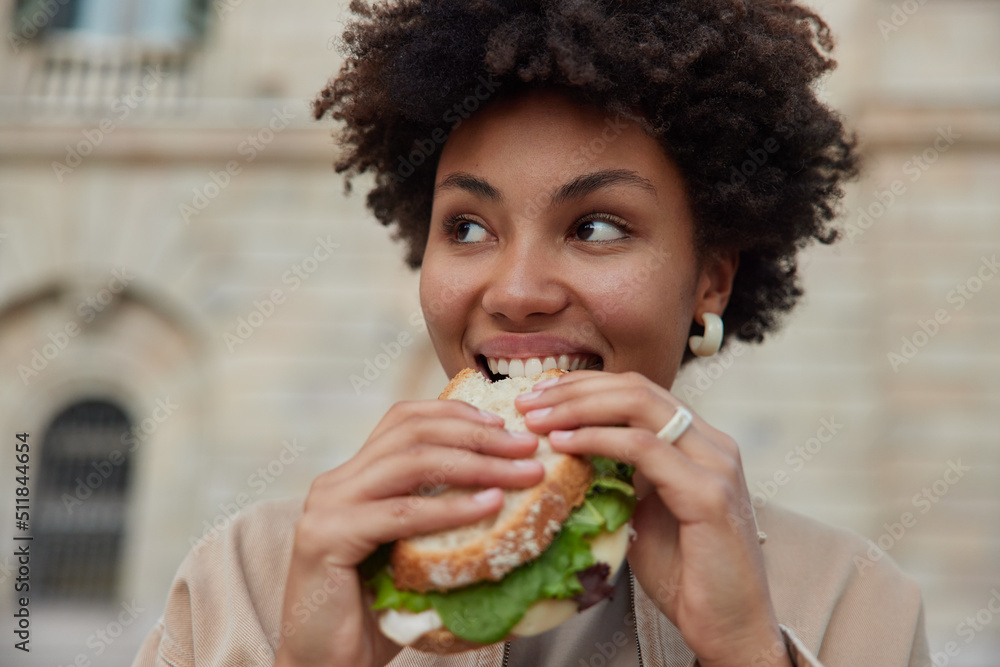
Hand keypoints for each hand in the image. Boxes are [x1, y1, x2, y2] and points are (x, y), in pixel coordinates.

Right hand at [274, 399, 544, 666]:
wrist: (326, 666)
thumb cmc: (376, 615)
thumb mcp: (411, 552)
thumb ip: (439, 518)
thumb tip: (508, 493)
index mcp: (353, 477)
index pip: (405, 420)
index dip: (456, 413)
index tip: (504, 424)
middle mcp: (336, 482)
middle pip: (413, 434)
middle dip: (477, 436)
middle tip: (526, 447)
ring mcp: (328, 507)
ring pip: (411, 464)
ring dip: (476, 464)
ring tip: (521, 475)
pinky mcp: (327, 538)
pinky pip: (401, 514)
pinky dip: (449, 508)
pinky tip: (488, 506)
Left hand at [514, 371, 790, 666]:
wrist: (728, 625)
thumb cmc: (685, 574)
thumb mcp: (643, 510)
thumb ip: (620, 475)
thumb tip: (569, 449)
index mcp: (699, 442)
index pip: (637, 391)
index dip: (585, 385)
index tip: (538, 394)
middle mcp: (712, 443)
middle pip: (636, 389)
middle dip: (575, 389)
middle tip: (527, 401)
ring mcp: (715, 464)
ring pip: (639, 407)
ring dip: (578, 407)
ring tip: (535, 418)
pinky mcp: (709, 493)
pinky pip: (644, 449)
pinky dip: (598, 440)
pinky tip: (563, 443)